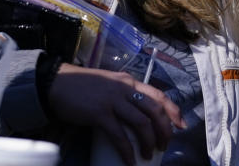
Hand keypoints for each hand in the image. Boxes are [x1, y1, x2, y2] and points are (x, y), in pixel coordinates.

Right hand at [46, 64, 185, 164]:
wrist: (56, 82)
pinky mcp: (99, 114)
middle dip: (164, 130)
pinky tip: (130, 161)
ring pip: (141, 124)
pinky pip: (119, 136)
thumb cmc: (81, 86)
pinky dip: (127, 151)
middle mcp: (125, 88)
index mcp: (129, 81)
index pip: (158, 95)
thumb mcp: (109, 84)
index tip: (181, 124)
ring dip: (148, 142)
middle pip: (155, 110)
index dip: (173, 111)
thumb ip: (123, 94)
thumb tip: (136, 113)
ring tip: (149, 155)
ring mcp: (113, 100)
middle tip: (164, 145)